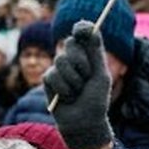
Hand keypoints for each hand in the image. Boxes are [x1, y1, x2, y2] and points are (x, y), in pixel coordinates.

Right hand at [43, 21, 115, 148]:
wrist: (84, 122)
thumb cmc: (96, 100)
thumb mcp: (100, 75)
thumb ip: (96, 53)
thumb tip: (92, 27)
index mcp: (88, 55)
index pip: (83, 34)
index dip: (82, 28)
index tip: (83, 29)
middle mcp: (72, 58)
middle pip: (70, 43)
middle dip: (81, 61)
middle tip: (87, 77)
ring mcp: (59, 68)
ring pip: (60, 60)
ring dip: (74, 79)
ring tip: (78, 91)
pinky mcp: (48, 79)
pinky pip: (53, 76)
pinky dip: (64, 89)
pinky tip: (68, 97)